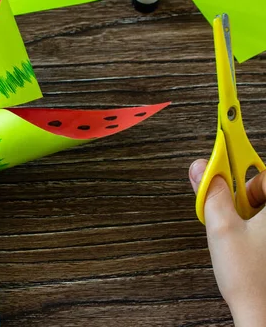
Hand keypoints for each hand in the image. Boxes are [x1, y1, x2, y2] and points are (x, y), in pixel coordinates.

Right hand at [189, 160, 265, 325]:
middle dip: (240, 193)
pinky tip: (243, 240)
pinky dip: (250, 223)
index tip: (220, 151)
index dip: (236, 166)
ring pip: (261, 204)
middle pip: (262, 186)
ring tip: (235, 231)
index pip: (261, 171)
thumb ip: (211, 192)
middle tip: (228, 211)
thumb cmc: (252, 279)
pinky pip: (262, 220)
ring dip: (244, 210)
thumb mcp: (222, 228)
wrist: (263, 314)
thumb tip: (202, 169)